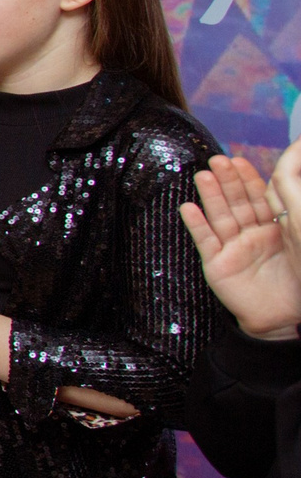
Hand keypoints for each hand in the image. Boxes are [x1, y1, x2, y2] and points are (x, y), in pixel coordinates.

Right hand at [182, 149, 300, 339]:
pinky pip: (206, 242)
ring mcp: (232, 249)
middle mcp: (249, 235)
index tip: (238, 159)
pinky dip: (197, 225)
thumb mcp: (297, 237)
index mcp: (271, 228)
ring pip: (220, 217)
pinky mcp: (218, 265)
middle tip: (216, 160)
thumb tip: (288, 183)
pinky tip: (188, 208)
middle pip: (236, 203)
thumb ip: (291, 212)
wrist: (284, 318)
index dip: (248, 178)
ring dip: (210, 197)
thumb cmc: (297, 281)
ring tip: (201, 177)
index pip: (257, 197)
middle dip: (226, 181)